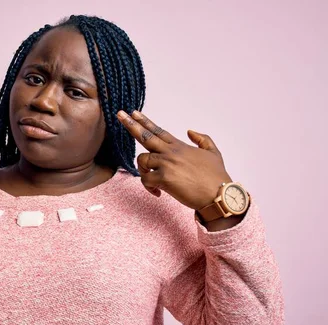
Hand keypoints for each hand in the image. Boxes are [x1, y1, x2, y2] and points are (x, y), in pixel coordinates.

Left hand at [117, 110, 231, 209]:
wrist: (220, 195)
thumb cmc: (216, 177)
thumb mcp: (213, 153)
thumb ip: (203, 139)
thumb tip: (190, 131)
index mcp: (180, 146)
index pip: (158, 131)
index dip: (145, 121)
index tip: (134, 112)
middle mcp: (171, 152)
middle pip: (145, 136)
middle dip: (130, 124)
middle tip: (119, 114)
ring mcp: (167, 164)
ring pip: (142, 160)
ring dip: (143, 170)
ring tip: (153, 181)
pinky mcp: (164, 178)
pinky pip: (145, 179)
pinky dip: (148, 187)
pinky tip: (158, 193)